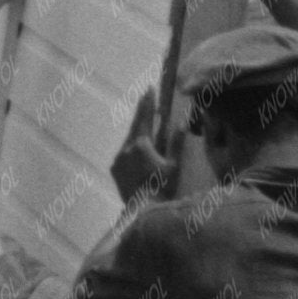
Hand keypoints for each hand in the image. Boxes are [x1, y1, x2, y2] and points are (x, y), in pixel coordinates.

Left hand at [111, 86, 177, 203]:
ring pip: (129, 140)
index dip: (148, 102)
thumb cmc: (162, 188)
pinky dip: (132, 148)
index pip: (145, 117)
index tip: (149, 88)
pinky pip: (124, 153)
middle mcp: (126, 148)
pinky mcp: (114, 169)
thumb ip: (177, 142)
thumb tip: (183, 121)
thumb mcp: (174, 165)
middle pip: (135, 125)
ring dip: (137, 132)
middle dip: (141, 112)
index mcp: (141, 144)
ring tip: (145, 126)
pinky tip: (138, 151)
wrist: (142, 211)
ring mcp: (118, 159)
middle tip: (145, 97)